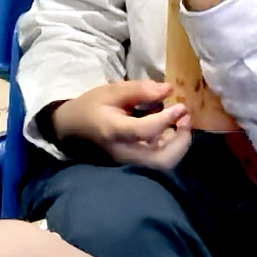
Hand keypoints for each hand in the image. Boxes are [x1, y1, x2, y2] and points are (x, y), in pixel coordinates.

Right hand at [42, 78, 193, 173]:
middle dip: (181, 140)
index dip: (167, 119)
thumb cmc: (90, 107)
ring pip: (163, 164)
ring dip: (178, 145)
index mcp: (114, 131)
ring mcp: (129, 164)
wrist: (70, 130)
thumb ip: (139, 90)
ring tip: (181, 122)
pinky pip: (157, 162)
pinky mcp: (132, 166)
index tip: (181, 105)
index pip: (145, 131)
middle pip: (161, 160)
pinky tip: (170, 130)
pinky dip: (170, 147)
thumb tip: (169, 89)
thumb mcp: (111, 91)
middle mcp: (124, 153)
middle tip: (186, 118)